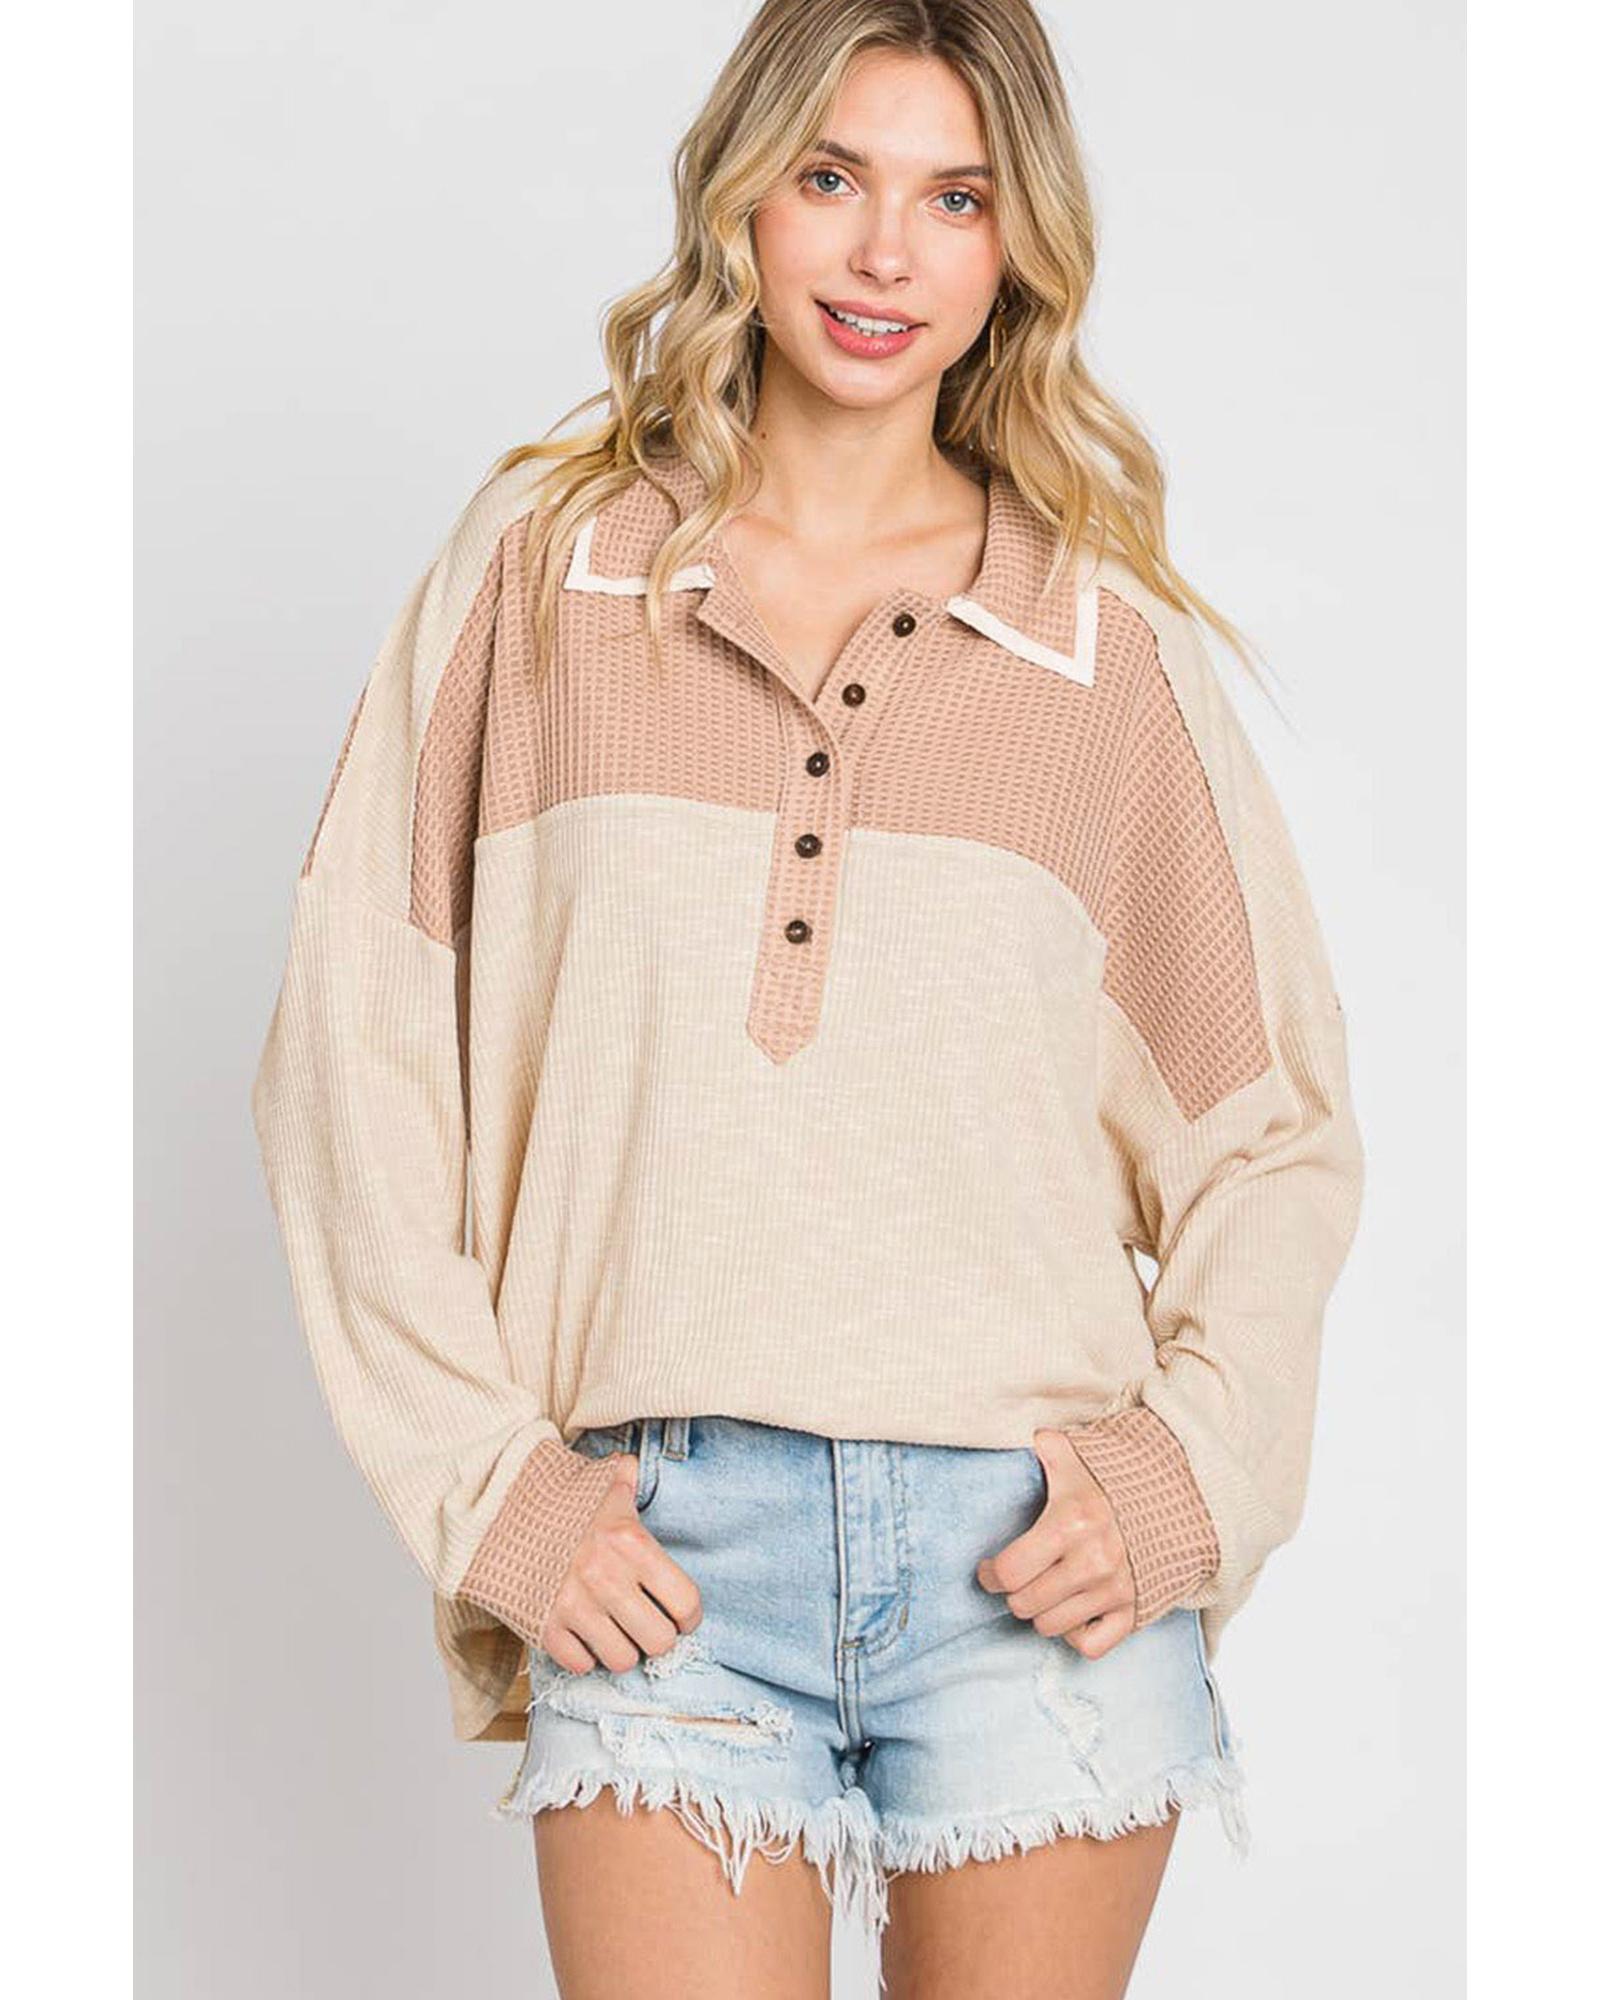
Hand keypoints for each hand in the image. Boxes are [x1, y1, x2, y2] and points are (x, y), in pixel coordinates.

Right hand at [537, 1451, 702, 1674]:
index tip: (680, 1616)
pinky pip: (581, 1664)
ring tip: (615, 1631)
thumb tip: (632, 1467)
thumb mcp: (596, 1484)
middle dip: (657, 1637)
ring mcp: (574, 1606)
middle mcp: (607, 1578)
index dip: (688, 1616)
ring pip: (622, 1660)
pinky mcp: (544, 1627)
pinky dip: (585, 1655)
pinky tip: (583, 1635)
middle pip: (659, 1641)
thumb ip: (625, 1477)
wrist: (492, 1512)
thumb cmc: (553, 1499)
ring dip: (622, 1649)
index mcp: (631, 1542)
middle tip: (647, 1625)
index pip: (684, 1602)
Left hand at [975, 1427, 1136, 1657]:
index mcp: (1071, 1522)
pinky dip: (1075, 1635)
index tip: (990, 1569)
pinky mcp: (1134, 1612)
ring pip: (1051, 1627)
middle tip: (1018, 1581)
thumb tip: (1031, 1437)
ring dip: (1041, 1612)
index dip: (991, 1574)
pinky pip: (1090, 1646)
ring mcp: (1115, 1590)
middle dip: (1013, 1593)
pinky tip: (1072, 1612)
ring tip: (1043, 1592)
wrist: (1180, 1502)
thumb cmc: (1116, 1482)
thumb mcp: (1079, 1458)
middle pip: (1024, 1604)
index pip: (1010, 1571)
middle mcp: (1093, 1561)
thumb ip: (1048, 1447)